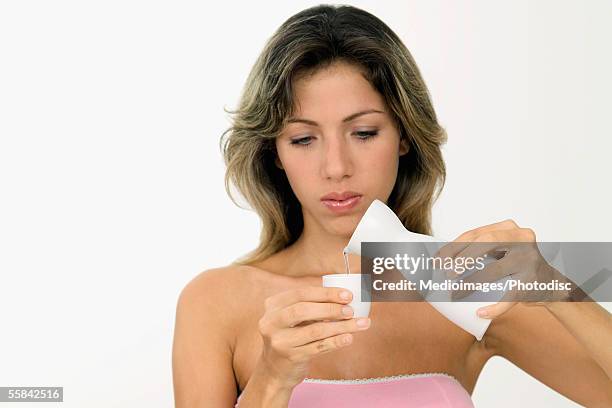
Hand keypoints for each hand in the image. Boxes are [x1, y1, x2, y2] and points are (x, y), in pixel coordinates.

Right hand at [256, 286, 371, 388]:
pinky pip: (318, 347)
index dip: (326, 293)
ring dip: (341, 326)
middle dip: (331, 308)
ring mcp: (280, 341)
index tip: (347, 295)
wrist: (275, 370)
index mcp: (273, 305)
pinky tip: (349, 338)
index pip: (301, 293)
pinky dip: (336, 342)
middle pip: (303, 310)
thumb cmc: (290, 336)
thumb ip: (310, 306)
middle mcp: (272, 322)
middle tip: (351, 310)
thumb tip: (343, 297)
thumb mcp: (291, 318)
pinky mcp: (291, 357)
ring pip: (314, 330)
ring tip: (360, 323)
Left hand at [434, 219, 574, 318]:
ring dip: (470, 285)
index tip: (437, 260)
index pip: (475, 234)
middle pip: (485, 242)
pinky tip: (481, 312)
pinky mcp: (533, 282)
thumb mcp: (498, 250)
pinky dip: (494, 308)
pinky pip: (509, 297)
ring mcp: (529, 260)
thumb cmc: (514, 265)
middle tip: (447, 273)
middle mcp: (522, 239)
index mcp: (509, 228)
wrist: (550, 284)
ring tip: (456, 293)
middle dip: (462, 258)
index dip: (453, 247)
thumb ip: (476, 249)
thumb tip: (440, 259)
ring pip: (494, 271)